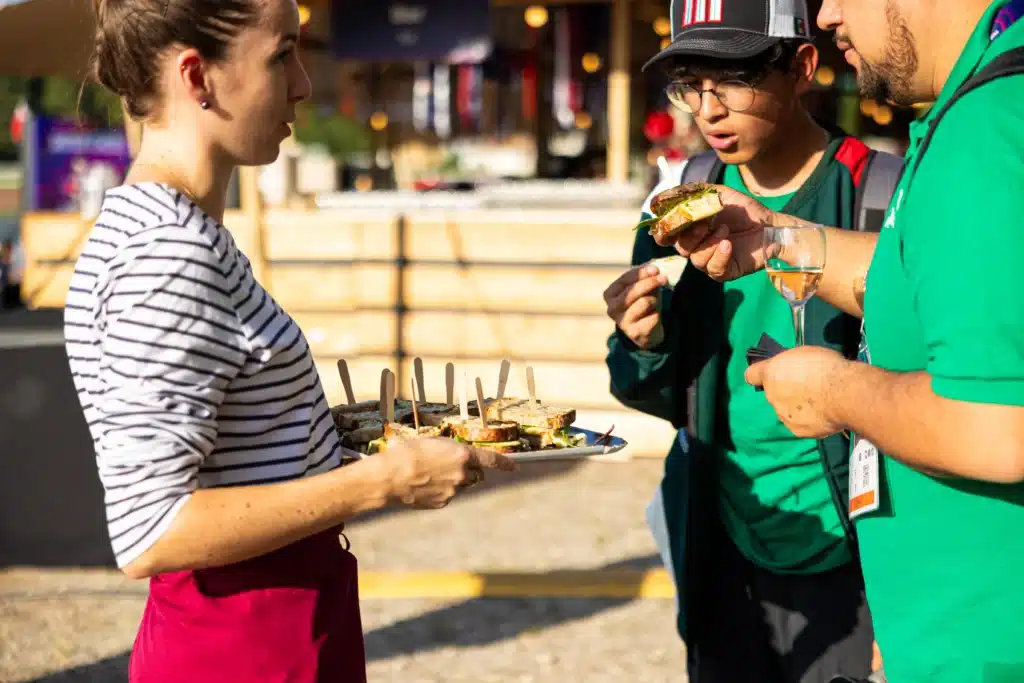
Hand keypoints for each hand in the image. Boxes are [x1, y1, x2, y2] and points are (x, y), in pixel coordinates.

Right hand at [380, 438, 517, 508]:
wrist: (391, 477)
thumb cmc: (409, 454)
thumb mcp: (434, 443)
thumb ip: (452, 451)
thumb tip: (460, 458)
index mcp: (462, 454)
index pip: (490, 459)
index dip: (505, 463)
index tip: (515, 468)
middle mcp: (463, 473)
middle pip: (475, 474)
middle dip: (467, 472)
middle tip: (448, 467)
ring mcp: (454, 490)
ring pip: (460, 486)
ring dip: (453, 481)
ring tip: (429, 476)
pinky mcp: (444, 502)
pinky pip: (448, 496)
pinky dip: (440, 492)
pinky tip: (424, 486)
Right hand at [603, 265, 667, 348]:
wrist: (644, 331)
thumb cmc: (641, 302)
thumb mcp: (639, 288)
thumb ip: (644, 277)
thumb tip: (655, 269)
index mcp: (610, 294)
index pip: (625, 279)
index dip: (641, 273)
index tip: (656, 269)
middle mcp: (612, 309)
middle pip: (633, 291)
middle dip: (650, 282)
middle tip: (663, 278)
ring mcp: (622, 322)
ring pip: (645, 302)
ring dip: (655, 299)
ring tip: (655, 302)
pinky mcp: (635, 333)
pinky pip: (654, 317)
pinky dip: (658, 314)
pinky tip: (654, 316)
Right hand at [653, 184, 775, 281]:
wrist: (769, 225)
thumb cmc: (743, 211)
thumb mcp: (718, 194)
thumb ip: (693, 192)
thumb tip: (667, 193)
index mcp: (691, 230)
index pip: (667, 237)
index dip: (663, 233)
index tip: (667, 224)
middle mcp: (697, 247)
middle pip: (681, 247)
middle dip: (690, 235)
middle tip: (704, 223)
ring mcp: (709, 261)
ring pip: (696, 259)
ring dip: (709, 243)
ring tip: (725, 230)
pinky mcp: (723, 272)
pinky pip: (713, 269)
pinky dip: (719, 255)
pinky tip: (728, 244)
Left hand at [744, 346, 849, 438]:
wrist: (843, 394)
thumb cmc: (826, 367)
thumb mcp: (805, 354)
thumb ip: (791, 366)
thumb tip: (790, 371)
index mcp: (771, 373)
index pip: (751, 375)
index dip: (760, 374)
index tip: (770, 374)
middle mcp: (771, 395)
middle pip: (774, 393)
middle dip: (786, 391)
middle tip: (809, 387)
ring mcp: (783, 415)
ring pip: (786, 410)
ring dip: (797, 407)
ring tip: (820, 402)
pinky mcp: (796, 430)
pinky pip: (800, 423)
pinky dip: (809, 420)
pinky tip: (823, 415)